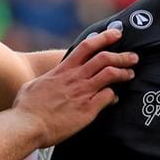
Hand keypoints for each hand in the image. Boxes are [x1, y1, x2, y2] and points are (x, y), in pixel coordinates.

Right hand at [16, 27, 135, 143]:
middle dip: (122, 55)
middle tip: (133, 57)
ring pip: (110, 75)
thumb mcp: (34, 85)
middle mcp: (75, 78)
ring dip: (124, 73)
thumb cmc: (26, 108)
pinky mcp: (88, 109)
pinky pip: (108, 97)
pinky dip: (114, 96)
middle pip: (104, 58)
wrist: (28, 125)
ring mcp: (82, 92)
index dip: (104, 37)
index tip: (116, 34)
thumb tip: (50, 79)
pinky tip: (115, 99)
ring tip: (130, 74)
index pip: (87, 46)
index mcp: (63, 70)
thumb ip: (48, 80)